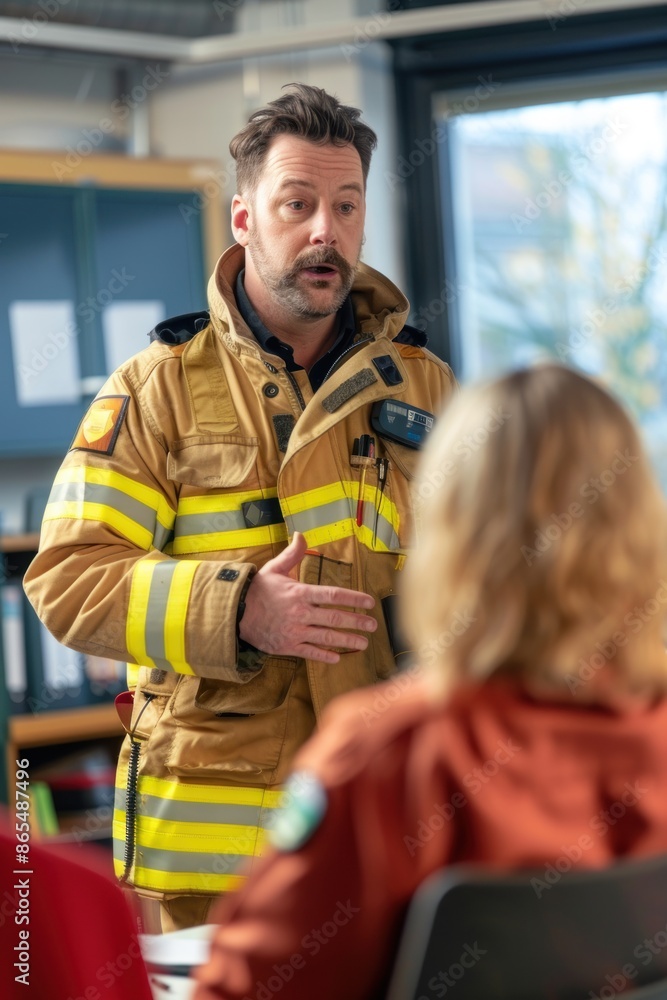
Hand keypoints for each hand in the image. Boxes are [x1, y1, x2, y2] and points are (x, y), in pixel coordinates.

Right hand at [239, 532, 376, 662]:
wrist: (236, 612)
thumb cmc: (258, 589)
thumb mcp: (275, 568)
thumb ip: (292, 554)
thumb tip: (301, 535)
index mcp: (300, 592)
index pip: (334, 595)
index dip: (354, 598)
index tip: (369, 602)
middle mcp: (300, 613)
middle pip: (335, 618)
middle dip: (357, 622)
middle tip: (373, 625)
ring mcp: (295, 631)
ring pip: (327, 637)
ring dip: (347, 640)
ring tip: (363, 643)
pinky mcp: (288, 646)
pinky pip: (310, 652)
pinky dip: (325, 656)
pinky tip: (338, 658)